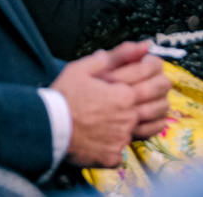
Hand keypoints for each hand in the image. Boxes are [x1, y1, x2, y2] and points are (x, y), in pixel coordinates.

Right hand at [52, 43, 165, 166]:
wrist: (43, 128)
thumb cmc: (61, 97)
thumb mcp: (84, 69)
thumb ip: (117, 56)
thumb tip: (144, 46)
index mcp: (125, 95)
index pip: (159, 83)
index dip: (158, 79)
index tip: (151, 78)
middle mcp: (128, 117)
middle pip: (160, 106)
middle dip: (159, 99)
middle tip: (149, 96)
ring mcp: (121, 138)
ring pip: (149, 129)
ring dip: (146, 121)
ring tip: (134, 116)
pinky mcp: (110, 156)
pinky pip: (124, 152)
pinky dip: (119, 146)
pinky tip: (111, 139)